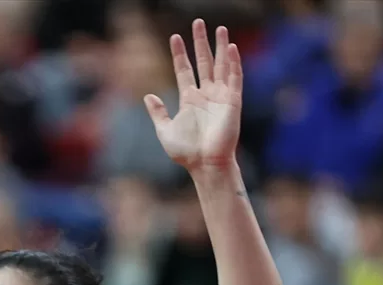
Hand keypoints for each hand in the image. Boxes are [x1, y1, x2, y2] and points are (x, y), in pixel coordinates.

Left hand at [145, 20, 241, 173]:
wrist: (204, 164)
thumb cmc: (186, 152)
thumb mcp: (165, 131)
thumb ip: (158, 113)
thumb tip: (148, 96)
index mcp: (189, 99)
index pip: (184, 70)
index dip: (179, 54)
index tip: (174, 37)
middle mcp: (206, 94)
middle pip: (203, 62)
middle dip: (200, 43)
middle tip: (197, 22)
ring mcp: (220, 96)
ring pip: (221, 65)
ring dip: (220, 47)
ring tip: (220, 28)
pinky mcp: (232, 102)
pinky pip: (234, 78)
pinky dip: (234, 63)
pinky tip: (232, 48)